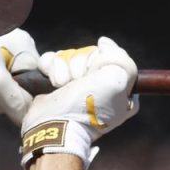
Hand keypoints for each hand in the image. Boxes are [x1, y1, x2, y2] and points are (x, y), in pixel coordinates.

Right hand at [17, 36, 140, 169]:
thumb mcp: (117, 80)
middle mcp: (98, 86)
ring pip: (70, 56)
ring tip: (62, 85)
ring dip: (64, 68)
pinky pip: (52, 60)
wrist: (55, 127)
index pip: (111, 56)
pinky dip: (50, 67)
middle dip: (81, 64)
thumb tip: (103, 42)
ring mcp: (75, 85)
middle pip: (89, 54)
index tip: (96, 72)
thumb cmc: (88, 107)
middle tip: (78, 82)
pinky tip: (52, 81)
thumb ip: (119, 56)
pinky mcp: (53, 84)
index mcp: (118, 88)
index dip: (102, 60)